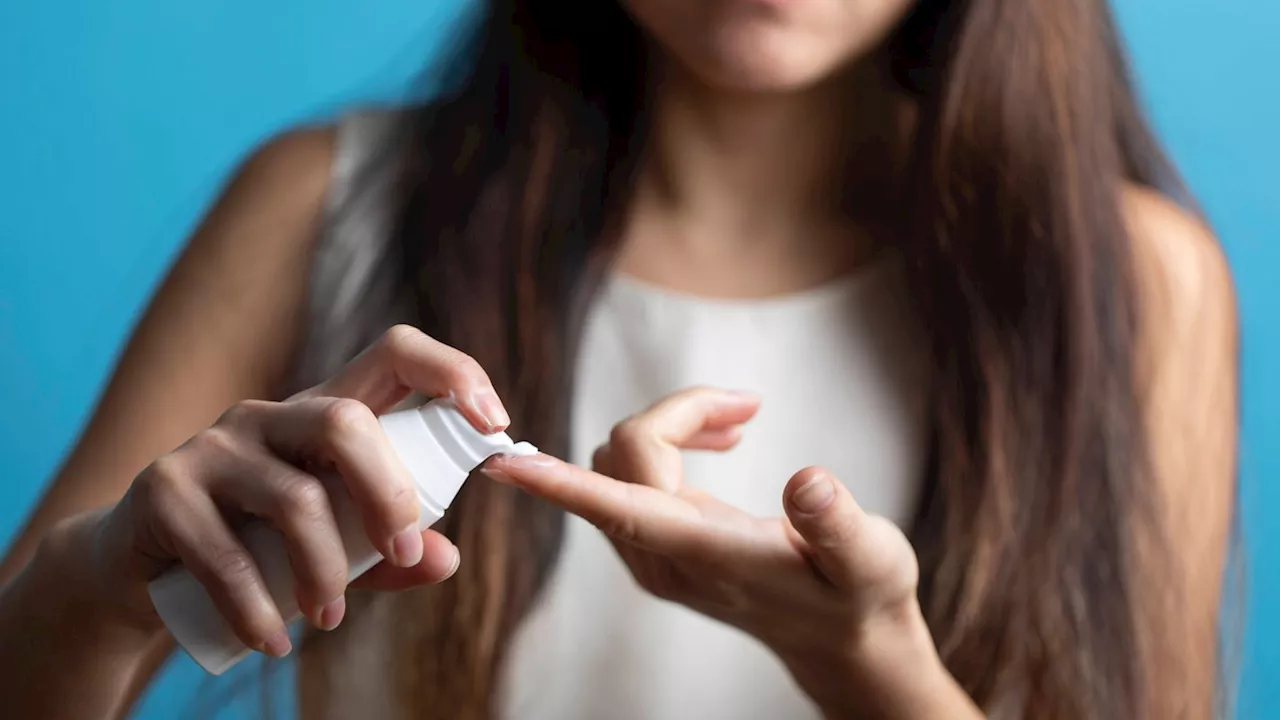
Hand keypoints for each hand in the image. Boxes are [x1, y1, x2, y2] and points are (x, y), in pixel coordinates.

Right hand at [75, 325, 507, 657]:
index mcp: (325, 415)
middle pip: (349, 422)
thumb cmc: (260, 551)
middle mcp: (270, 416)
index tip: (494, 424)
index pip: (396, 354)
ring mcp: (214, 446)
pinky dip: (258, 609)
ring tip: (328, 619)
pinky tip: (272, 639)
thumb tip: (446, 556)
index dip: (452, 373)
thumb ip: (391, 552)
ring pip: (295, 498)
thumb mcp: (337, 549)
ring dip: (324, 572)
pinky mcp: (165, 490)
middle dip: (390, 495)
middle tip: (400, 554)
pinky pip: (227, 554)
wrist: (142, 573)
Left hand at [483, 387, 931, 707]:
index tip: (505, 463)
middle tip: (746, 409)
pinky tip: (722, 441)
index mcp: (705, 554)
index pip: (616, 508)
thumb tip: (809, 479)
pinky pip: (633, 477)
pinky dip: (671, 444)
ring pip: (622, 461)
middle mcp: (666, 556)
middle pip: (624, 455)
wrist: (845, 642)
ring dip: (672, 425)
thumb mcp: (870, 559)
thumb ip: (836, 522)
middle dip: (676, 413)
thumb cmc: (858, 599)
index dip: (560, 484)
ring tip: (739, 420)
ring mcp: (658, 553)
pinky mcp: (664, 544)